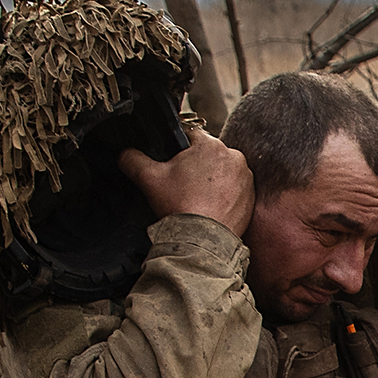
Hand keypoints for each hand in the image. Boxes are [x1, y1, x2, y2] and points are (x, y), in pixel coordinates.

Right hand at [121, 130, 253, 235]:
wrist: (202, 240)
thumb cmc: (180, 206)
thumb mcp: (148, 178)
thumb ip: (133, 159)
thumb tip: (125, 153)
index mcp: (211, 145)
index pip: (190, 136)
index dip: (177, 150)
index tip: (173, 167)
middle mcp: (234, 157)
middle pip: (208, 155)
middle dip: (195, 167)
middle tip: (183, 186)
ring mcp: (246, 179)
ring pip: (222, 172)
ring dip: (211, 181)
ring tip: (196, 198)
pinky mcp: (251, 198)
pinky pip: (235, 190)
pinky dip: (224, 196)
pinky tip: (210, 206)